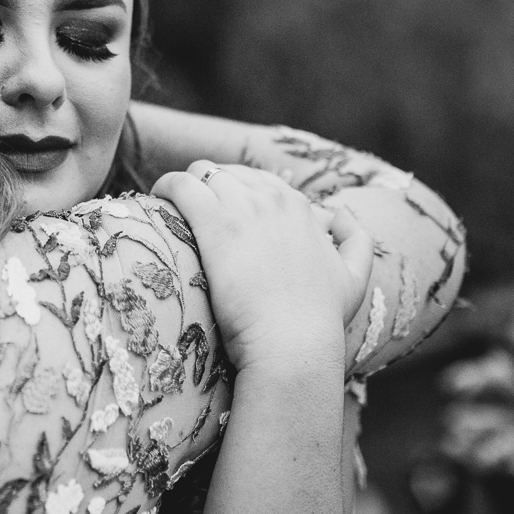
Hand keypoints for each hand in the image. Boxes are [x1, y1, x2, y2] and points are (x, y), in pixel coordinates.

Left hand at [152, 161, 373, 375]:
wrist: (292, 341)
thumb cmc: (319, 319)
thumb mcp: (354, 278)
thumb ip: (357, 241)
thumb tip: (341, 213)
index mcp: (300, 207)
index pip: (259, 180)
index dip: (236, 194)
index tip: (220, 215)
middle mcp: (273, 199)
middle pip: (227, 172)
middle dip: (207, 188)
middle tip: (189, 214)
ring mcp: (243, 207)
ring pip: (202, 171)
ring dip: (183, 186)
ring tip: (168, 210)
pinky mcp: (214, 222)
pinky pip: (180, 184)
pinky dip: (166, 186)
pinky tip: (157, 202)